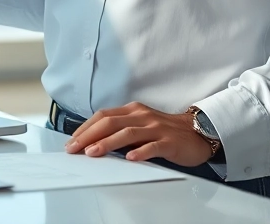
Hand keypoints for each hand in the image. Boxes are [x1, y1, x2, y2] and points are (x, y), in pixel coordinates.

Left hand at [64, 102, 213, 165]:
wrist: (197, 132)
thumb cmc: (164, 131)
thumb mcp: (140, 125)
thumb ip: (120, 130)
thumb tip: (93, 142)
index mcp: (133, 110)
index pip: (103, 116)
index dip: (85, 128)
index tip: (72, 141)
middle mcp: (142, 116)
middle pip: (111, 123)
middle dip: (89, 136)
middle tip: (75, 149)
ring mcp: (156, 128)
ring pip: (127, 133)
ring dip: (108, 143)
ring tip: (93, 153)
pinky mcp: (169, 142)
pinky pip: (152, 146)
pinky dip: (140, 152)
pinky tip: (129, 158)